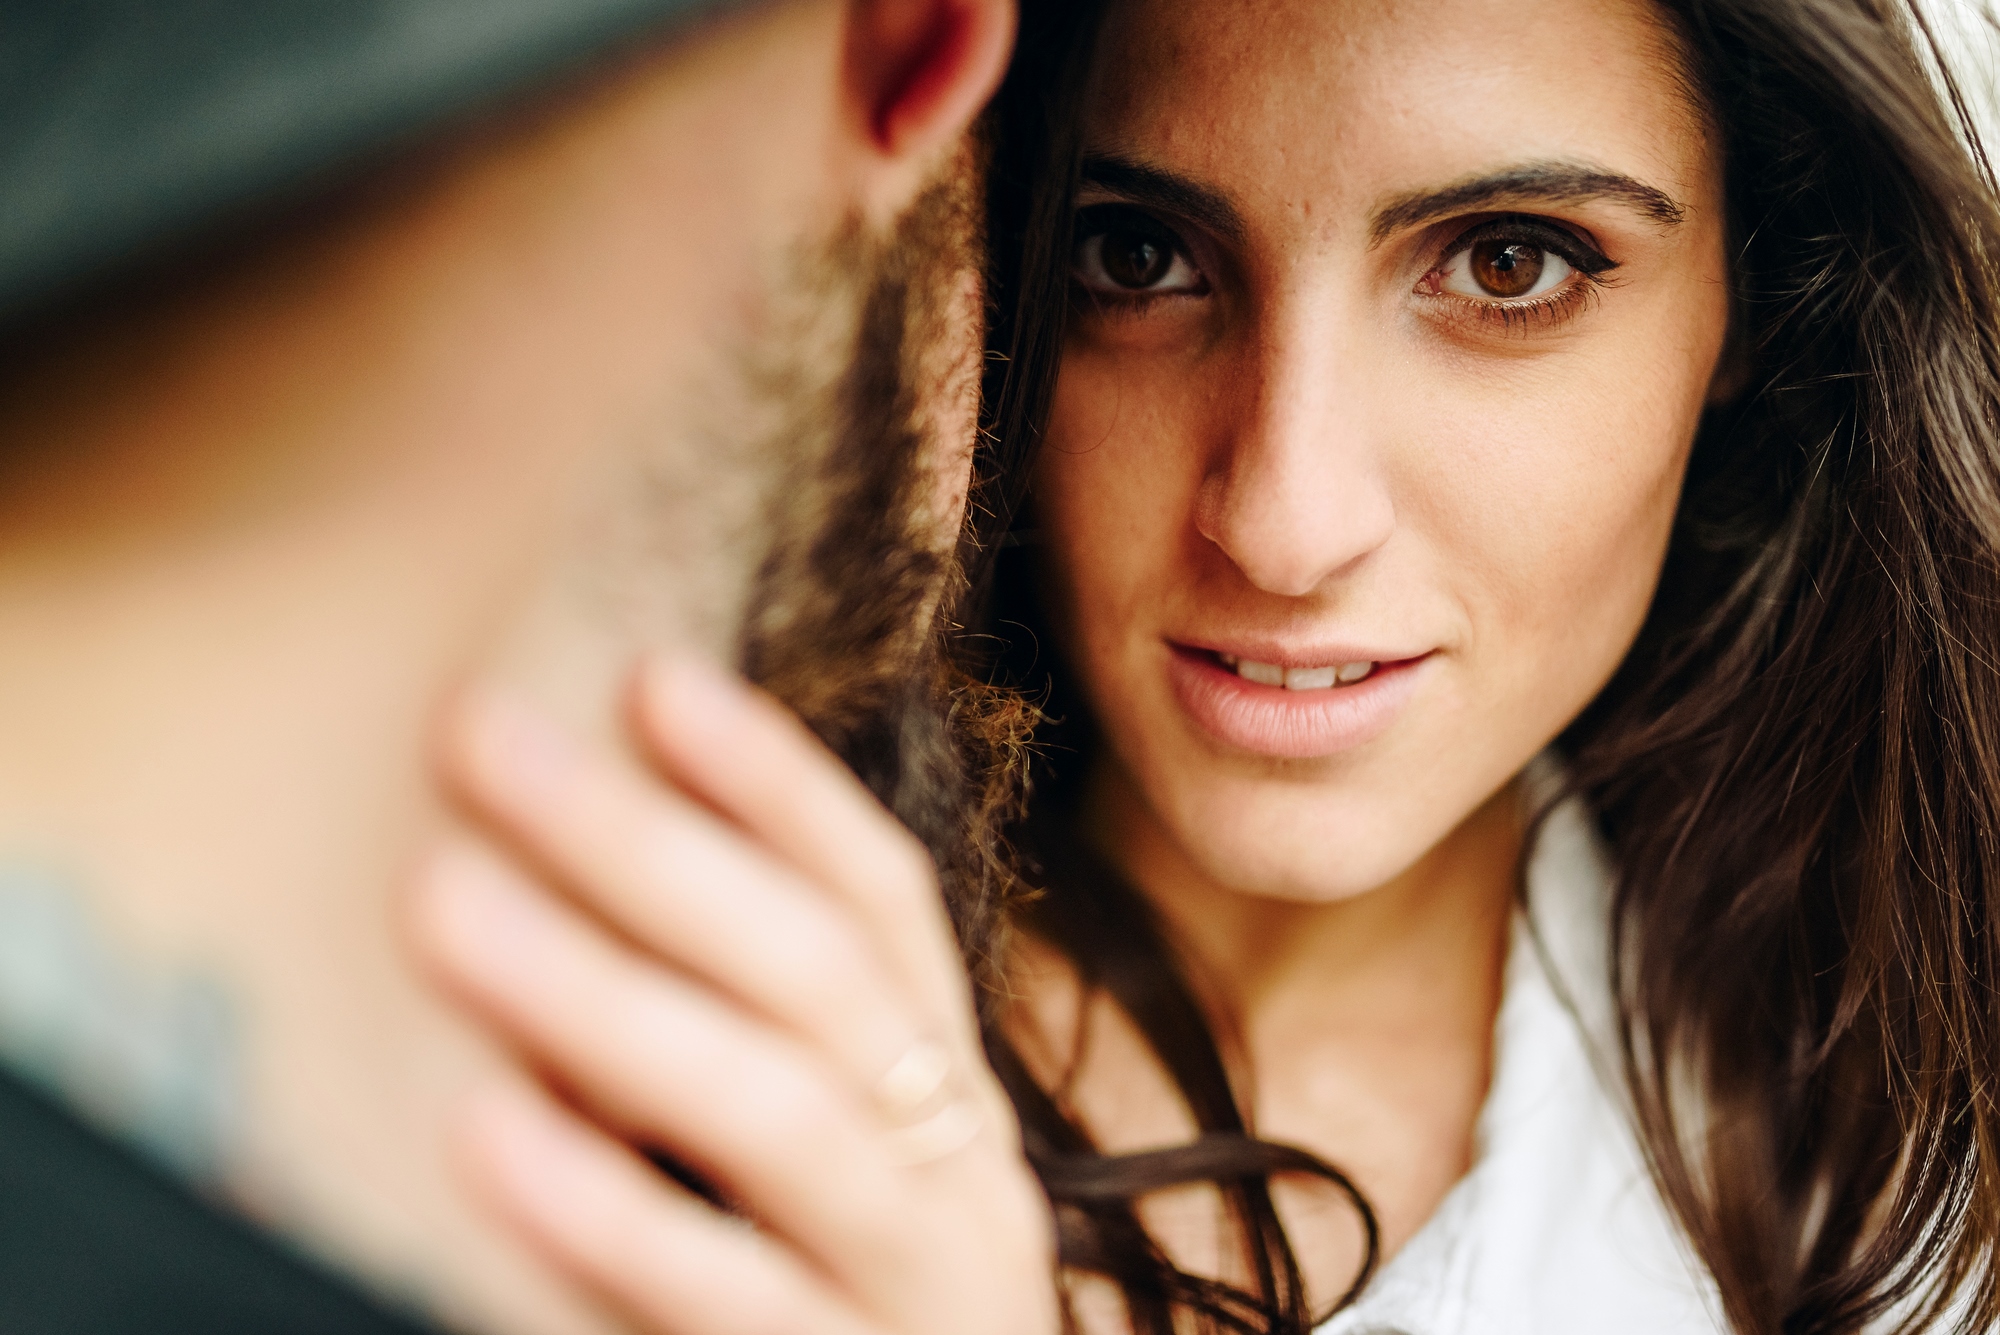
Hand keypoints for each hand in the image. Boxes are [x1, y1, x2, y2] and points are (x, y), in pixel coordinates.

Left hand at [406, 658, 1057, 1334]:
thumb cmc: (845, 1309)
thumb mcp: (826, 1169)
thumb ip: (731, 1047)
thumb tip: (557, 890)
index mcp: (947, 1092)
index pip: (880, 900)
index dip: (773, 783)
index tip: (648, 681)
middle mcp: (958, 1169)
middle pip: (818, 972)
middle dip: (644, 845)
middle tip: (480, 744)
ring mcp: (919, 1285)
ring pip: (783, 1113)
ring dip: (604, 995)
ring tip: (444, 903)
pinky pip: (724, 1299)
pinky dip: (606, 1209)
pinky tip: (489, 1132)